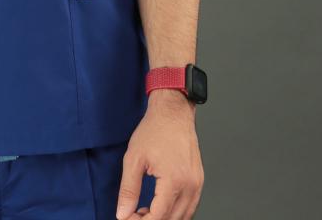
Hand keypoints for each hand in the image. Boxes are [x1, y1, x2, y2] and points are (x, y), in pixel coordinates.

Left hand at [115, 90, 203, 219]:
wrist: (173, 112)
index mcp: (174, 181)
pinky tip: (159, 206)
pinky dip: (175, 212)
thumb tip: (123, 214)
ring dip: (164, 219)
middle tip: (133, 215)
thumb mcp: (134, 158)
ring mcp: (197, 184)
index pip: (159, 216)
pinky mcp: (199, 181)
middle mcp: (190, 186)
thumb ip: (128, 189)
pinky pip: (190, 207)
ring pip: (184, 217)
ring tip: (144, 211)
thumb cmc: (154, 130)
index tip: (127, 219)